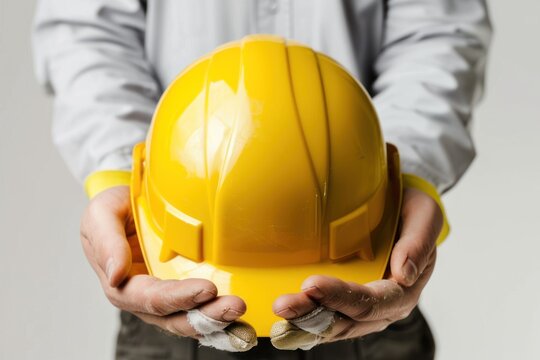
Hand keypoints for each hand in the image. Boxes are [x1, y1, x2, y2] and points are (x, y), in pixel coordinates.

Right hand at [80, 186, 255, 350]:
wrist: (125, 205)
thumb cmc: (112, 211)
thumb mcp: (101, 216)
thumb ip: (107, 243)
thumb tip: (116, 274)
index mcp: (122, 284)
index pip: (151, 298)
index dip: (179, 297)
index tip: (207, 289)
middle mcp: (144, 298)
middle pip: (175, 317)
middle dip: (206, 316)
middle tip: (235, 306)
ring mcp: (166, 298)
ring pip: (190, 319)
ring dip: (217, 320)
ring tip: (241, 311)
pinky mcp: (182, 290)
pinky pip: (199, 310)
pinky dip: (218, 317)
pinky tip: (239, 317)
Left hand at [270, 188, 442, 349]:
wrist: (403, 213)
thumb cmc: (412, 212)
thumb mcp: (424, 216)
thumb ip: (418, 243)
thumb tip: (405, 273)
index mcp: (403, 291)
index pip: (371, 302)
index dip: (341, 297)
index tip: (311, 284)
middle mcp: (383, 309)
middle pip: (346, 320)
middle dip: (312, 315)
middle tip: (283, 305)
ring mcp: (362, 311)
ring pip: (332, 325)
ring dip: (303, 322)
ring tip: (278, 312)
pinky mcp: (345, 305)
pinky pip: (324, 320)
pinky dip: (303, 322)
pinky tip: (281, 319)